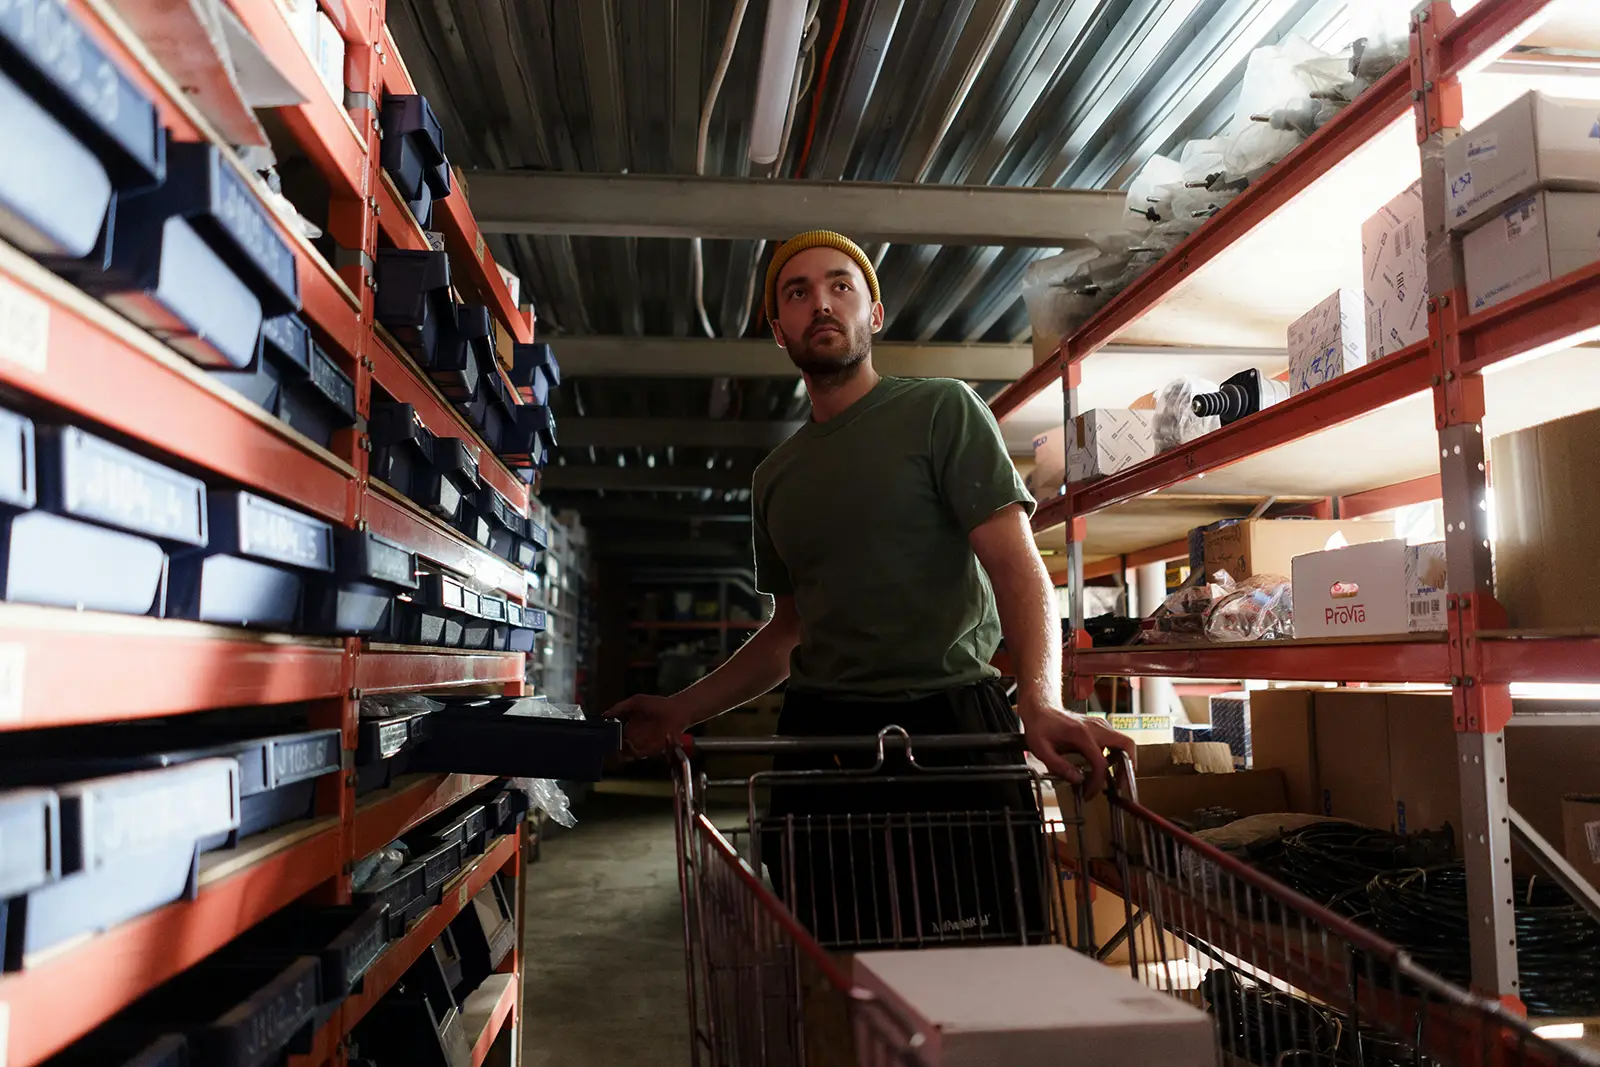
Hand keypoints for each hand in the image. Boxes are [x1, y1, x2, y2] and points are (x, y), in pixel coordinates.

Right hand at [603, 694, 695, 759]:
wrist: (677, 710)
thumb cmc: (659, 704)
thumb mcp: (636, 702)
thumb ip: (620, 707)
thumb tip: (604, 714)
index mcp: (630, 726)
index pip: (615, 736)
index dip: (608, 737)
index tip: (603, 737)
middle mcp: (635, 737)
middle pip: (618, 747)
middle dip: (611, 748)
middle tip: (607, 745)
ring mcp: (642, 744)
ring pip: (626, 753)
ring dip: (621, 752)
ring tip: (618, 746)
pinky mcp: (651, 749)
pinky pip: (639, 754)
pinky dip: (633, 752)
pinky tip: (631, 745)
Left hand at [1018, 702, 1133, 798]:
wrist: (1041, 708)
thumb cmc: (1040, 727)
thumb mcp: (1041, 749)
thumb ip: (1059, 766)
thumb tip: (1078, 780)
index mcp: (1081, 734)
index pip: (1100, 763)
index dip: (1097, 783)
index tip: (1089, 793)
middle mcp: (1096, 727)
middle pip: (1126, 746)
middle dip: (1126, 768)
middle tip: (1120, 785)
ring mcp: (1100, 725)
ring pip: (1124, 743)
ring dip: (1122, 761)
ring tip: (1112, 778)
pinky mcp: (1100, 726)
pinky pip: (1116, 741)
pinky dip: (1116, 755)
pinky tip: (1103, 765)